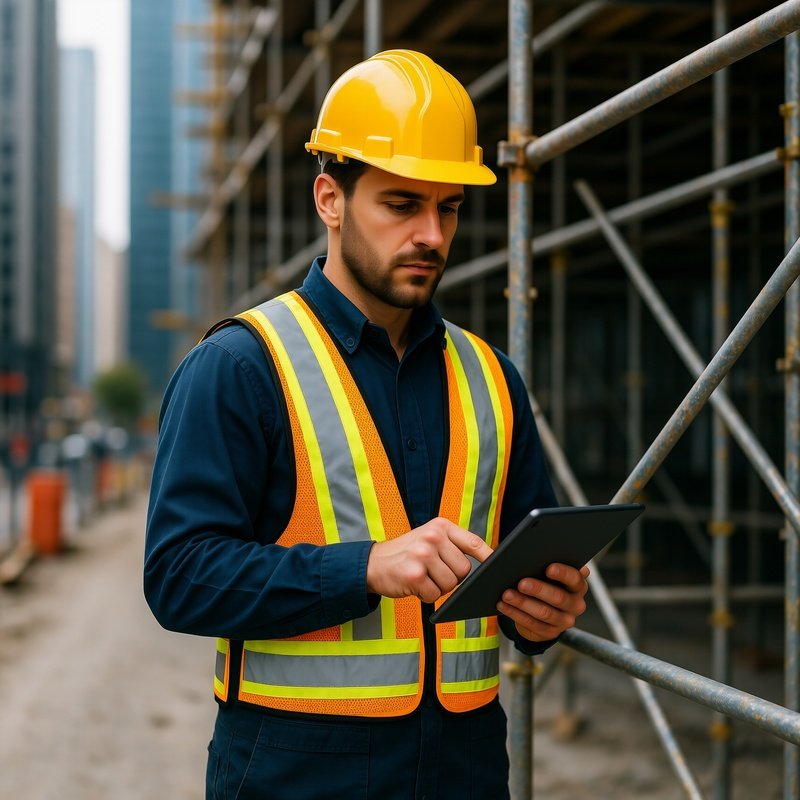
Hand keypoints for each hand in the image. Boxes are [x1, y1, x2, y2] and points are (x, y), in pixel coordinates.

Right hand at [366, 517, 492, 603]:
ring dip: (439, 588)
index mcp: (440, 526)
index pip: (473, 542)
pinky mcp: (414, 574)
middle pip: (464, 570)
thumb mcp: (429, 538)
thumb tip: (485, 562)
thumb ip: (452, 545)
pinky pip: (435, 595)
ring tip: (423, 578)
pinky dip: (427, 596)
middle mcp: (432, 537)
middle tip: (434, 573)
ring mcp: (423, 555)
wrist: (373, 563)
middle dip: (453, 578)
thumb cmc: (406, 553)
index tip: (498, 566)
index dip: (488, 556)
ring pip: (451, 584)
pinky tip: (415, 586)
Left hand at [497, 563, 589, 641]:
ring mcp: (564, 621)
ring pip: (544, 613)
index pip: (575, 578)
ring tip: (506, 594)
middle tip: (521, 582)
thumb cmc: (544, 581)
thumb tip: (532, 548)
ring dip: (523, 603)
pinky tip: (502, 604)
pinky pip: (531, 624)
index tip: (548, 567)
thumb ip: (547, 561)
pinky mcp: (549, 633)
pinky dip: (515, 613)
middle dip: (538, 589)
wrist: (545, 611)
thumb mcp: (548, 572)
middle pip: (558, 598)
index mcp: (577, 585)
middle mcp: (575, 604)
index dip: (563, 573)